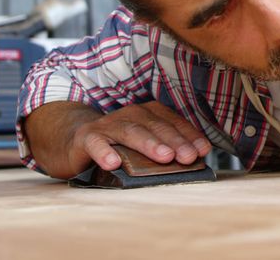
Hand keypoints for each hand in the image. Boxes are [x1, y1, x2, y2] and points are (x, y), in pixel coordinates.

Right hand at [66, 101, 211, 173]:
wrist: (77, 141)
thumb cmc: (119, 147)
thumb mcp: (144, 147)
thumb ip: (165, 151)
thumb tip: (193, 163)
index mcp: (149, 115)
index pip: (173, 123)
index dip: (189, 136)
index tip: (202, 151)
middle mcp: (131, 115)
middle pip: (156, 126)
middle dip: (174, 141)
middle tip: (188, 156)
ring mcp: (109, 125)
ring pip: (131, 131)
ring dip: (148, 143)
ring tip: (163, 156)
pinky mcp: (87, 137)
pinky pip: (96, 143)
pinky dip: (105, 152)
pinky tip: (113, 163)